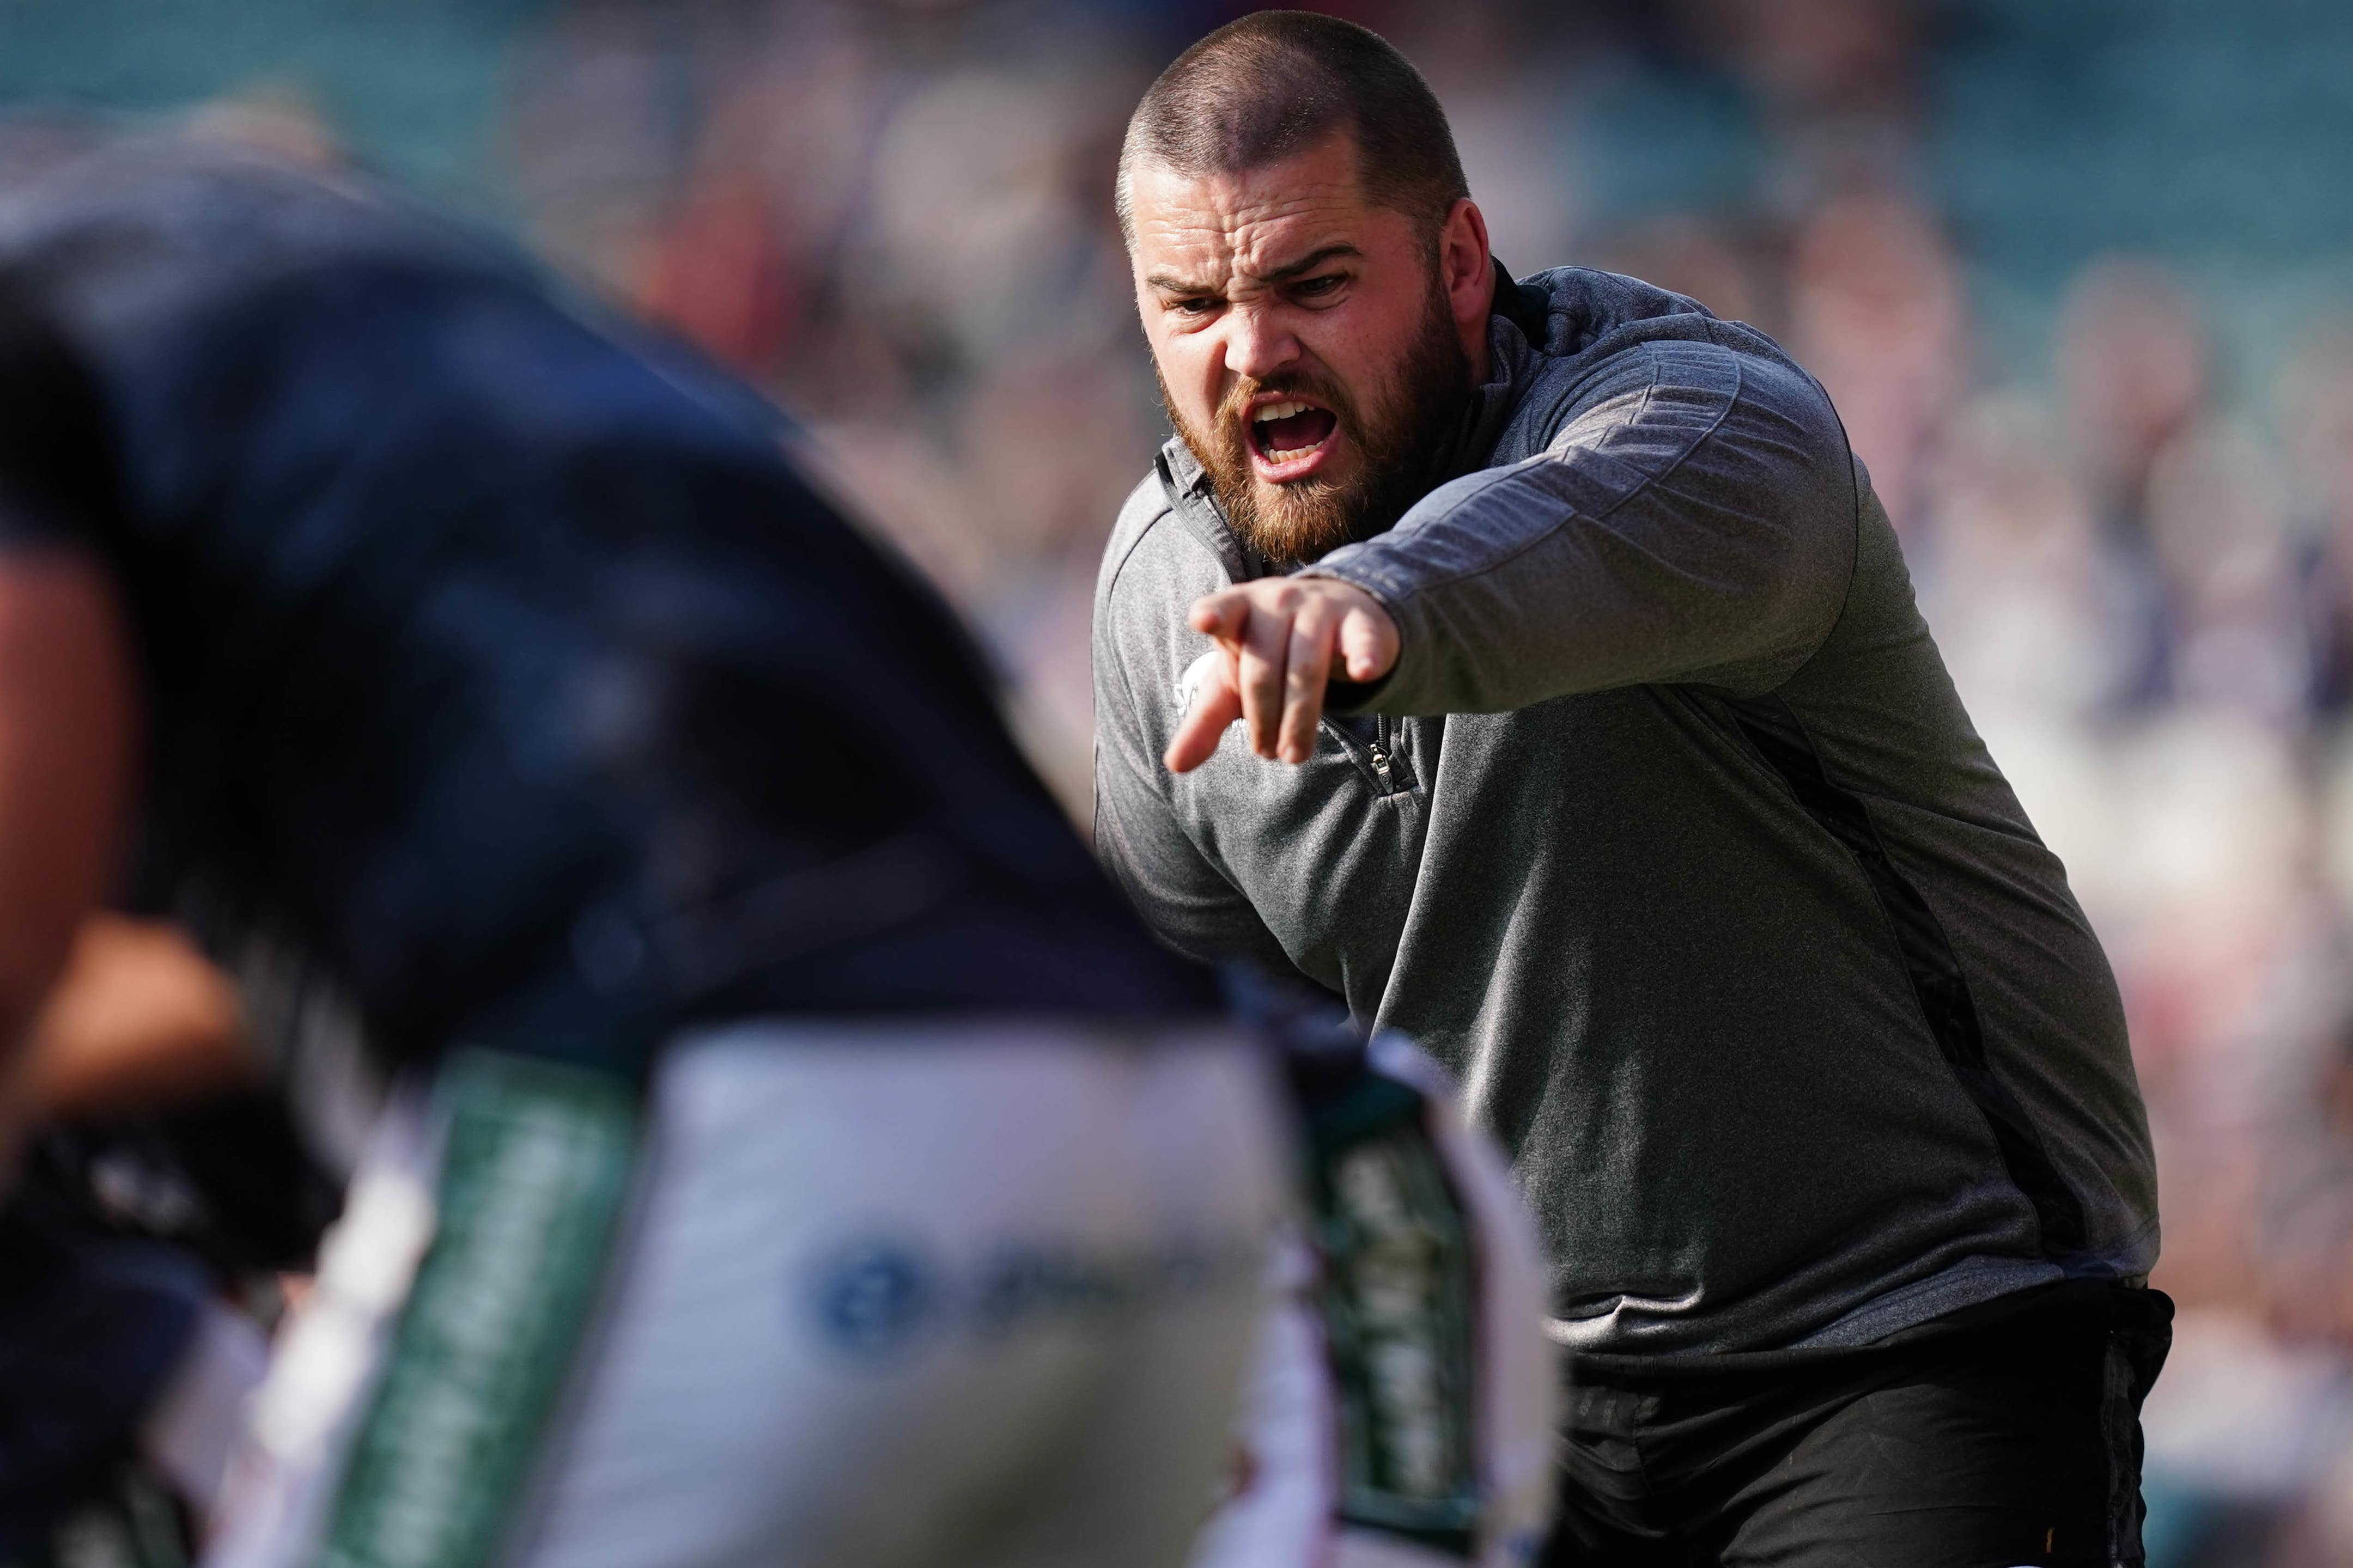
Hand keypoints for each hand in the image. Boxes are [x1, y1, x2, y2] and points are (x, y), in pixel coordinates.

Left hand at [1165, 577, 1399, 772]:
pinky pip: (1361, 640)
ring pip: (1305, 669)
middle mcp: (1277, 602)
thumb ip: (1205, 720)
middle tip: (1267, 753)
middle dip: (1262, 718)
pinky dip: (1363, 656)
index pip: (1223, 612)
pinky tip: (1363, 673)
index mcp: (1240, 610)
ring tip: (1295, 755)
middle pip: (1263, 667)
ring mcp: (1320, 608)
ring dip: (1299, 719)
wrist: (1337, 615)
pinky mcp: (1359, 620)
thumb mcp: (1234, 682)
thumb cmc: (1273, 651)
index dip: (1214, 615)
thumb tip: (1175, 766)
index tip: (1204, 620)